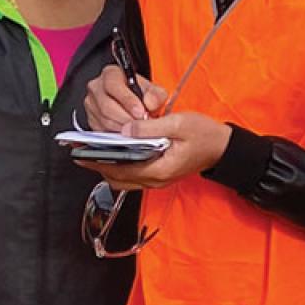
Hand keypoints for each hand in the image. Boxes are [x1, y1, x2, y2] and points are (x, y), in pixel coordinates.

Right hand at [82, 65, 169, 130]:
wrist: (132, 102)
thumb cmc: (139, 93)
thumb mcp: (152, 89)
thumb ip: (155, 94)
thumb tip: (150, 103)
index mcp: (110, 74)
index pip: (114, 85)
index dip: (128, 100)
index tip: (140, 112)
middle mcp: (96, 87)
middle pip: (107, 106)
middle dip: (126, 118)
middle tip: (140, 125)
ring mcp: (91, 104)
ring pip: (104, 120)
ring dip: (123, 128)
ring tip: (137, 130)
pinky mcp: (91, 119)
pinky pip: (102, 130)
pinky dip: (116, 134)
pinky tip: (128, 133)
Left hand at [82, 110, 231, 190]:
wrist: (221, 148)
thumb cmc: (204, 135)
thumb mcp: (179, 123)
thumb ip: (151, 128)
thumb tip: (125, 129)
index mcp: (160, 169)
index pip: (122, 169)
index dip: (100, 162)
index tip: (83, 154)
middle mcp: (155, 179)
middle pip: (118, 179)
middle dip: (99, 166)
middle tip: (83, 153)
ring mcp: (156, 180)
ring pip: (124, 180)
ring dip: (109, 167)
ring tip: (94, 153)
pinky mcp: (157, 175)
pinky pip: (132, 176)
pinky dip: (120, 167)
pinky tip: (114, 153)